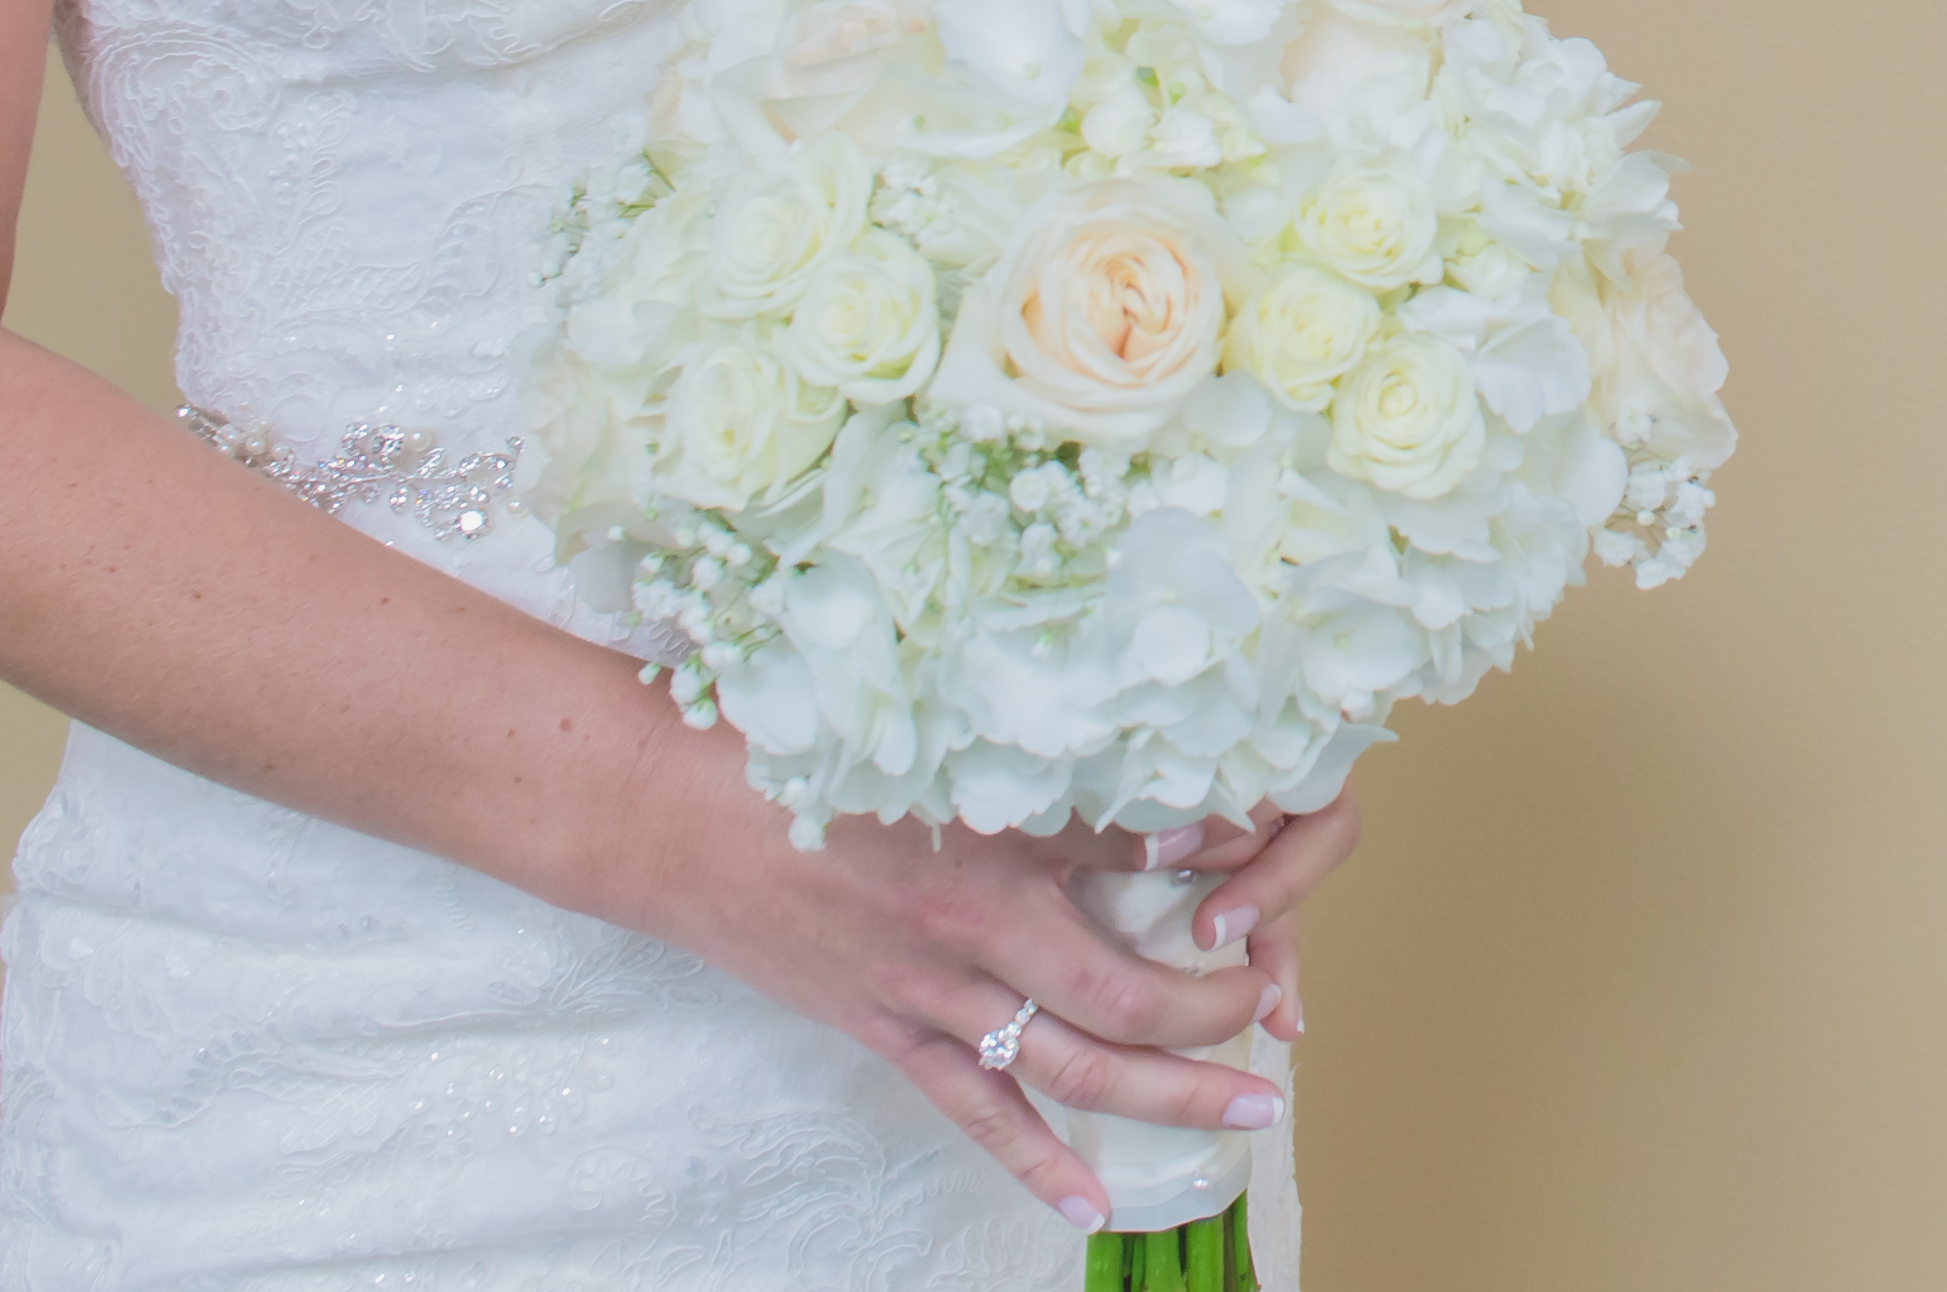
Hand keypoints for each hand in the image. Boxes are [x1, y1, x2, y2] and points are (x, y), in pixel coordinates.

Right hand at [595, 717, 1344, 1229]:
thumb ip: (1053, 778)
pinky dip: (1035, 1161)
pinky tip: (1091, 1203)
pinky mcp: (885, 1032)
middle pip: (1123, 1001)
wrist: (667, 815)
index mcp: (991, 849)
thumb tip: (1173, 792)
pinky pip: (973, 1112)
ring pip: (1068, 1070)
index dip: (1219, 877)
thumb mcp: (936, 744)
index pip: (1141, 875)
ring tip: (1250, 1110)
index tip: (1278, 860)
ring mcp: (925, 997)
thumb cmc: (799, 753)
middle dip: (1214, 1012)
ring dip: (1165, 1093)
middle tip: (1277, 1010)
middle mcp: (969, 937)